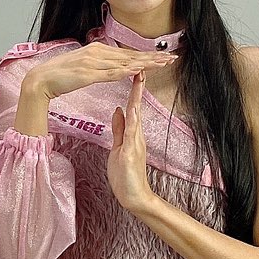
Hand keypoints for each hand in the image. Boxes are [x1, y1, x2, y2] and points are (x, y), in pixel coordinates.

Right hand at [22, 43, 174, 105]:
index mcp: (97, 50)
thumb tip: (112, 67)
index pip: (126, 53)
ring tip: (162, 63)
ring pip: (125, 62)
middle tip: (171, 58)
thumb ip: (98, 66)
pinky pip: (111, 73)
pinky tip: (139, 70)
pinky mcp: (88, 74)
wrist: (40, 80)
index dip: (145, 55)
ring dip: (145, 63)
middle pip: (130, 55)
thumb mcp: (82, 68)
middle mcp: (97, 53)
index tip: (161, 56)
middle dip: (152, 57)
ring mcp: (93, 63)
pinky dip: (126, 71)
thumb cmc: (59, 76)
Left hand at [107, 74, 157, 215]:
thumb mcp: (118, 146)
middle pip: (137, 104)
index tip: (130, 68)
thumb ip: (120, 128)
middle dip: (138, 84)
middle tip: (139, 62)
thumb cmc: (125, 174)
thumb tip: (119, 109)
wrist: (133, 196)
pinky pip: (132, 133)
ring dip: (136, 96)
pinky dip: (132, 119)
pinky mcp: (132, 152)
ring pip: (136, 114)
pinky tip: (131, 108)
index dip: (131, 87)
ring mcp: (136, 142)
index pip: (132, 104)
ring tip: (137, 76)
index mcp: (133, 131)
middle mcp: (137, 134)